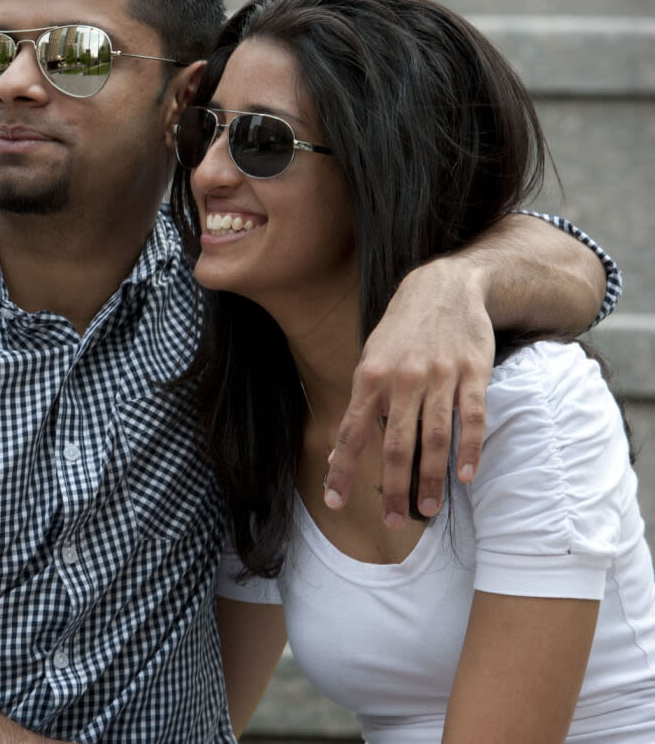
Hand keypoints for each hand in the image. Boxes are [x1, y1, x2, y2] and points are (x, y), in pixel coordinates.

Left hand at [324, 257, 493, 526]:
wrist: (446, 285)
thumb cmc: (402, 330)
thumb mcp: (371, 359)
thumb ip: (361, 404)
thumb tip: (340, 452)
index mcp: (370, 377)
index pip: (351, 432)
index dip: (342, 469)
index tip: (334, 501)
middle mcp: (402, 379)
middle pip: (394, 445)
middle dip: (391, 487)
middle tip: (391, 522)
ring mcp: (440, 377)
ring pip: (434, 438)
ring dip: (430, 479)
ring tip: (427, 510)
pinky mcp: (473, 373)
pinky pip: (472, 418)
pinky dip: (469, 450)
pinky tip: (465, 476)